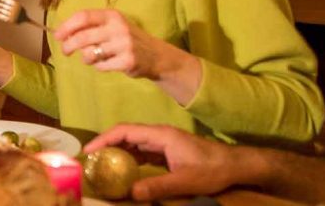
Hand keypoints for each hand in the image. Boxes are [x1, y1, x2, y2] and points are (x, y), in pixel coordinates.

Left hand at [52, 9, 191, 79]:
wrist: (155, 55)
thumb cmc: (125, 39)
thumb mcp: (112, 26)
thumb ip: (91, 27)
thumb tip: (61, 33)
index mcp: (112, 15)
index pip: (83, 16)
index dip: (67, 27)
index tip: (57, 36)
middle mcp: (118, 27)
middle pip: (83, 37)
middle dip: (68, 46)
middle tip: (65, 51)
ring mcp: (124, 44)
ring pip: (90, 54)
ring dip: (87, 58)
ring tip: (94, 58)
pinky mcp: (128, 61)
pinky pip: (101, 66)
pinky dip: (100, 67)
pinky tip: (109, 64)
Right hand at [85, 124, 252, 200]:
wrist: (236, 165)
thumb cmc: (212, 169)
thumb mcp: (185, 181)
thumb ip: (158, 186)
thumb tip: (131, 193)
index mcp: (160, 135)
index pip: (124, 131)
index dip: (103, 139)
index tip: (88, 151)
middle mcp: (159, 135)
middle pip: (125, 134)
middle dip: (105, 145)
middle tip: (89, 160)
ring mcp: (163, 142)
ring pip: (133, 143)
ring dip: (116, 151)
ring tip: (101, 165)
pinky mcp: (168, 151)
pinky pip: (142, 151)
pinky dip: (128, 158)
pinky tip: (122, 169)